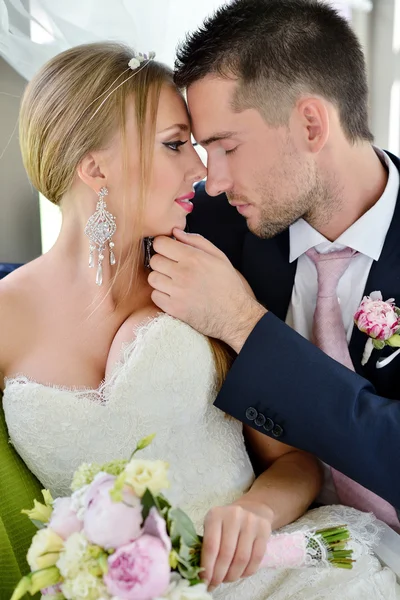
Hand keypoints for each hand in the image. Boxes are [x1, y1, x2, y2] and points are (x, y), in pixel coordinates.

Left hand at [148, 229, 265, 350]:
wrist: (234, 315)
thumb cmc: (228, 285)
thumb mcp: (219, 257)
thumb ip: (196, 241)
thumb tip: (176, 232)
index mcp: (194, 257)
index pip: (160, 244)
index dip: (163, 245)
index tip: (168, 251)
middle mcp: (183, 273)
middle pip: (154, 260)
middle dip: (161, 262)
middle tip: (172, 268)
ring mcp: (177, 292)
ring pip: (152, 278)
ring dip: (160, 279)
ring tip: (173, 282)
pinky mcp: (174, 308)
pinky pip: (155, 296)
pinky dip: (161, 295)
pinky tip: (173, 295)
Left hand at [201, 500, 272, 589]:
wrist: (250, 509)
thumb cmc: (226, 523)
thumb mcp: (212, 527)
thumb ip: (206, 546)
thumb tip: (202, 574)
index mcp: (215, 514)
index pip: (210, 546)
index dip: (208, 568)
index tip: (205, 581)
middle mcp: (233, 515)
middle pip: (226, 554)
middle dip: (220, 575)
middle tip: (215, 584)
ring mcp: (250, 521)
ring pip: (242, 558)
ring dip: (233, 575)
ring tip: (227, 579)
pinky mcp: (264, 529)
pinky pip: (256, 558)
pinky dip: (247, 571)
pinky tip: (240, 574)